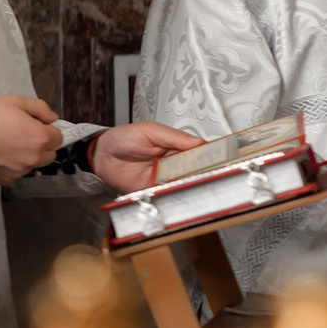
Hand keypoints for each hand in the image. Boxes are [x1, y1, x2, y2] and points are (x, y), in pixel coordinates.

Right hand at [0, 95, 63, 185]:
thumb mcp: (14, 101)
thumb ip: (39, 108)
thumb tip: (51, 117)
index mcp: (39, 137)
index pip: (58, 137)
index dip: (49, 130)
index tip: (39, 127)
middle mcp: (33, 157)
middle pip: (50, 155)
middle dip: (42, 146)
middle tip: (24, 136)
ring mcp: (19, 171)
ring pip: (32, 165)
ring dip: (26, 157)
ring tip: (6, 145)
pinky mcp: (5, 179)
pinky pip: (15, 174)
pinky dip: (10, 166)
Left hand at [89, 121, 205, 193]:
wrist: (101, 155)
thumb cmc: (123, 138)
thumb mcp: (150, 131)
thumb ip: (174, 137)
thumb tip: (199, 141)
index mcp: (177, 147)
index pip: (201, 152)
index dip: (213, 156)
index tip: (224, 159)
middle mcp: (174, 164)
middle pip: (198, 171)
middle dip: (207, 174)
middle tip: (216, 175)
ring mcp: (166, 179)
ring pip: (186, 184)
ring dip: (194, 186)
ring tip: (203, 185)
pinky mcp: (155, 191)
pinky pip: (170, 195)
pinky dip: (177, 196)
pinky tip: (182, 194)